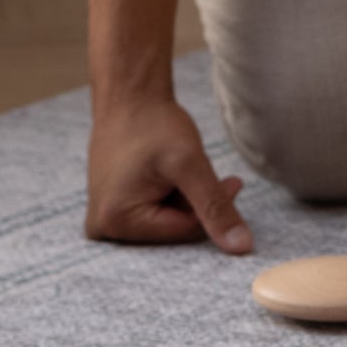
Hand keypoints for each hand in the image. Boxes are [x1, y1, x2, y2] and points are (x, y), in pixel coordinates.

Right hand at [86, 95, 253, 251]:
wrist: (129, 98)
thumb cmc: (153, 123)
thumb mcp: (189, 164)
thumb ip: (215, 207)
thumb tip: (242, 248)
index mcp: (115, 221)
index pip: (185, 232)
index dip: (213, 209)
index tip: (232, 182)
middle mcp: (104, 228)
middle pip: (174, 233)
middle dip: (197, 206)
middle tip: (208, 174)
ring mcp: (106, 221)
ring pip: (168, 224)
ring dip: (185, 201)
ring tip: (180, 169)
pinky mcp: (112, 211)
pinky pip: (155, 216)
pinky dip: (171, 198)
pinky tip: (169, 175)